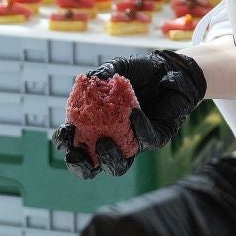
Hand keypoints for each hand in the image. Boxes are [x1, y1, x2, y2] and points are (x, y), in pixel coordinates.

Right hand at [52, 50, 206, 178]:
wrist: (170, 69)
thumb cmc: (140, 71)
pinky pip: (145, 141)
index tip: (66, 131)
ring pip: (118, 166)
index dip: (65, 143)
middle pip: (91, 164)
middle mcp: (111, 139)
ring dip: (108, 160)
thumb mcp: (116, 68)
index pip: (74, 142)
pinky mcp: (154, 140)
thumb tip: (85, 81)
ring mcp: (132, 143)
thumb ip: (100, 76)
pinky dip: (138, 129)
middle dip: (80, 165)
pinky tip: (134, 112)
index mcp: (95, 125)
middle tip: (77, 154)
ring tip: (104, 143)